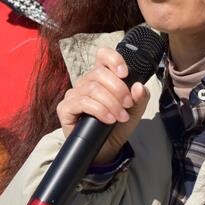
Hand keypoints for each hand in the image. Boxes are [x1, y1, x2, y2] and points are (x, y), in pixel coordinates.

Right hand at [57, 47, 149, 163]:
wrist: (107, 148)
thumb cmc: (117, 126)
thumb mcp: (134, 110)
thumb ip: (139, 97)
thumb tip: (138, 86)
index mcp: (101, 77)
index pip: (102, 56)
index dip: (113, 59)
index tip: (125, 73)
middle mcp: (85, 82)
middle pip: (99, 73)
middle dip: (118, 89)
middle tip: (127, 104)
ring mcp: (73, 95)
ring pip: (93, 89)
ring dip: (111, 103)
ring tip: (121, 116)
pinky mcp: (65, 109)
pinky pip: (82, 102)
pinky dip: (99, 110)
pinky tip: (109, 119)